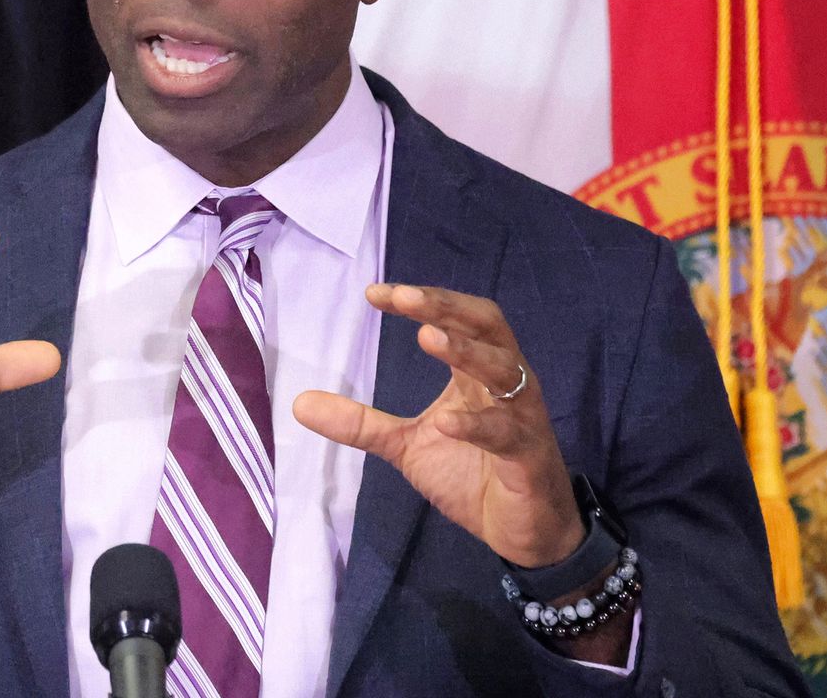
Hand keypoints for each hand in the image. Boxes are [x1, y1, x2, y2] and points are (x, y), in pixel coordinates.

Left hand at [293, 284, 584, 567]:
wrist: (525, 532)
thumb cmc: (474, 475)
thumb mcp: (408, 445)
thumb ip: (362, 423)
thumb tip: (299, 404)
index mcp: (477, 372)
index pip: (455, 320)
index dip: (422, 301)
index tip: (375, 294)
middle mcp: (506, 383)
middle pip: (486, 326)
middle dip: (447, 307)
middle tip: (405, 298)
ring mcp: (521, 417)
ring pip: (504, 371)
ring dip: (467, 352)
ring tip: (428, 337)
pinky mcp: (528, 456)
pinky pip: (505, 433)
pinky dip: (477, 425)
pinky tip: (447, 424)